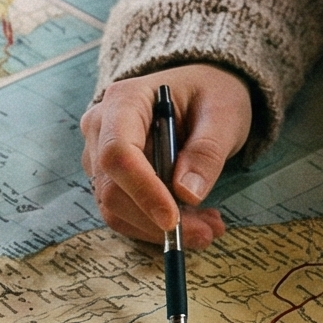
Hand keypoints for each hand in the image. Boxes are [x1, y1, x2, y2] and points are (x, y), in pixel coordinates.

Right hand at [78, 64, 252, 245]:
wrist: (202, 91)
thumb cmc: (210, 92)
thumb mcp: (223, 113)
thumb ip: (206, 151)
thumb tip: (186, 194)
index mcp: (125, 100)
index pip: (118, 152)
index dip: (142, 190)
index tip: (173, 220)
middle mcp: (101, 128)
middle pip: (111, 188)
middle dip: (155, 220)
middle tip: (207, 232)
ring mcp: (100, 155)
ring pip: (115, 209)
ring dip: (159, 228)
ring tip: (209, 226)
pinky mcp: (111, 178)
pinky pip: (125, 213)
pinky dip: (156, 226)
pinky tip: (194, 221)